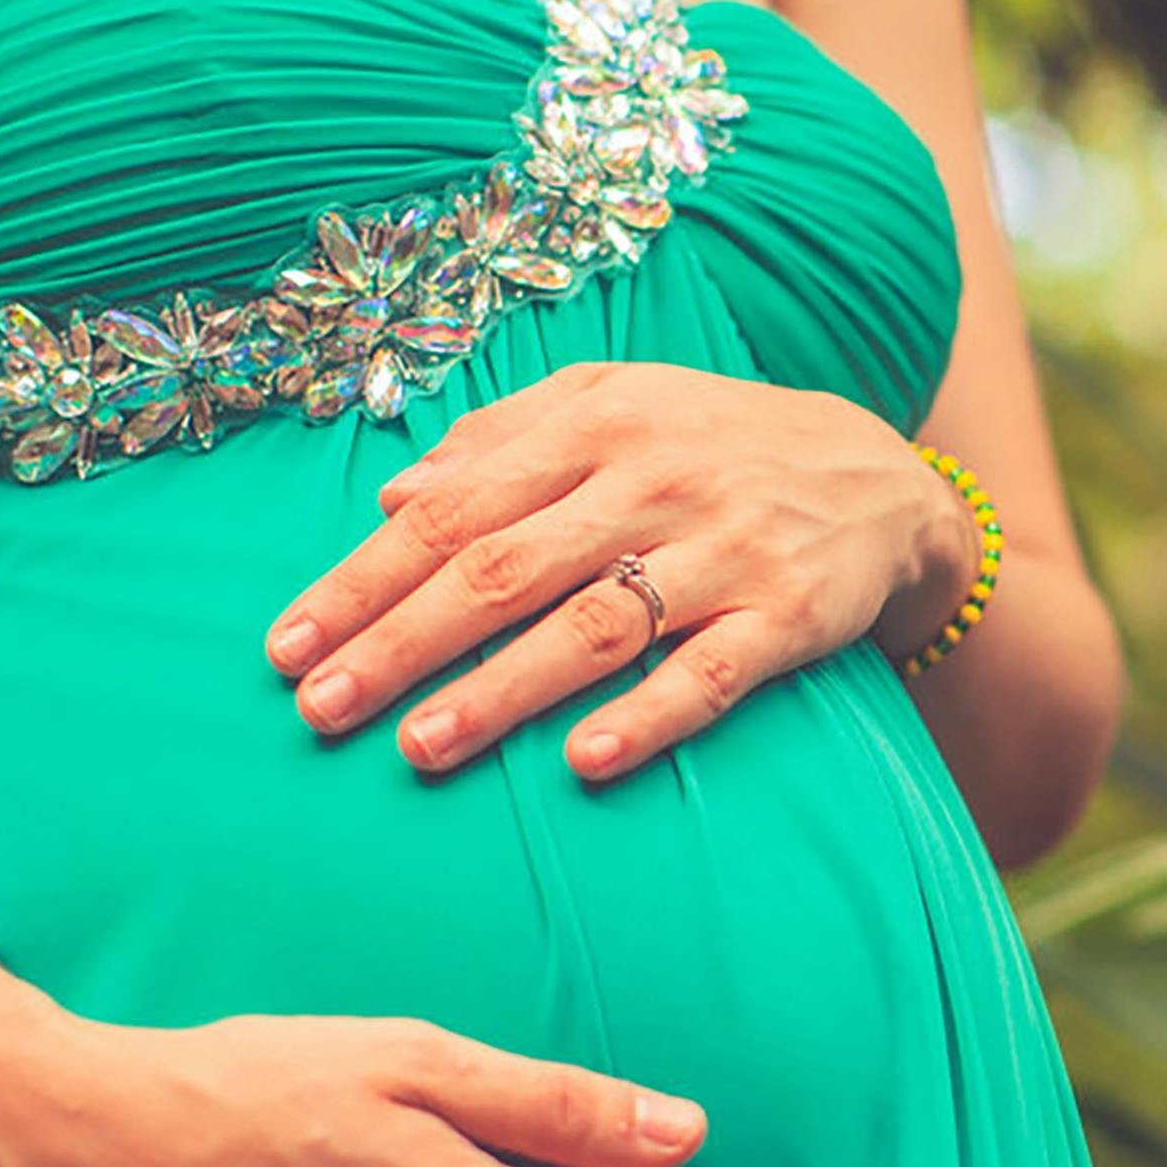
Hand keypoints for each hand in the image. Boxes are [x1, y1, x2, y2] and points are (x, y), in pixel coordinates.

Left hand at [262, 362, 969, 781]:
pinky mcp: (788, 615)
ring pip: (591, 625)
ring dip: (499, 690)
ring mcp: (724, 549)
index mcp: (595, 424)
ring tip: (419, 746)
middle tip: (319, 706)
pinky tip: (586, 761)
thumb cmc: (713, 445)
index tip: (287, 643)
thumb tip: (392, 499)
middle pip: (502, 569)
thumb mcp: (613, 404)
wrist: (879, 476)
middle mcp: (653, 480)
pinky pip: (710, 673)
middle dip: (400, 642)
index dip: (363, 579)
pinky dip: (648, 717)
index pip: (453, 510)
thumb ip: (503, 440)